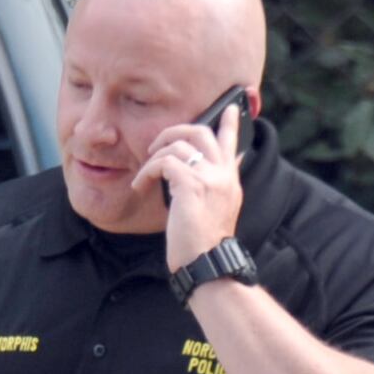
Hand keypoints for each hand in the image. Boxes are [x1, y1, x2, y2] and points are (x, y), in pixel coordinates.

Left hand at [131, 117, 246, 265]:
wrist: (207, 264)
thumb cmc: (204, 245)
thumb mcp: (217, 212)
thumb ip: (215, 188)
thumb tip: (204, 176)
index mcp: (230, 181)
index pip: (233, 143)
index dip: (231, 123)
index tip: (232, 108)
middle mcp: (224, 175)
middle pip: (201, 132)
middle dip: (174, 132)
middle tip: (156, 145)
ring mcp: (210, 178)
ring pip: (178, 145)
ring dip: (154, 157)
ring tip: (145, 175)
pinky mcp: (191, 185)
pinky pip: (164, 163)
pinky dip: (148, 171)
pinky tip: (140, 185)